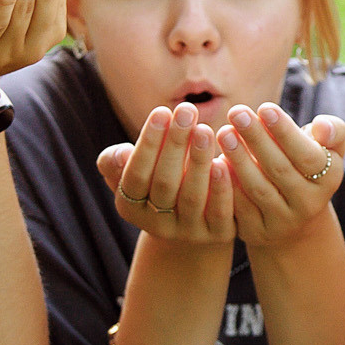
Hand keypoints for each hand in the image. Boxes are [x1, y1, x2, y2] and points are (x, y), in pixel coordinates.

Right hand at [97, 102, 234, 244]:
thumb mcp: (134, 169)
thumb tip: (121, 154)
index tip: (162, 111)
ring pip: (192, 197)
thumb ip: (117, 161)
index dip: (148, 144)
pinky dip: (222, 187)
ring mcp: (188, 233)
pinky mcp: (217, 235)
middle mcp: (157, 226)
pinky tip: (226, 161)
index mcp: (130, 207)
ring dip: (199, 161)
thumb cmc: (159, 178)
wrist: (193, 216)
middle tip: (187, 110)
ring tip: (205, 130)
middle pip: (165, 184)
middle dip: (176, 145)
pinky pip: (220, 212)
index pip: (136, 175)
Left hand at [221, 103, 344, 247]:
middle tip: (237, 112)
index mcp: (329, 179)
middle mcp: (309, 204)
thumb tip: (322, 127)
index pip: (308, 155)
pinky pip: (239, 208)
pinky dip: (227, 184)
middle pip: (280, 170)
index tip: (265, 107)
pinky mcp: (258, 233)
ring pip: (258, 189)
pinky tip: (215, 162)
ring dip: (239, 159)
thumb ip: (333, 131)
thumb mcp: (328, 148)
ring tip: (224, 132)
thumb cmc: (307, 165)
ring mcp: (283, 221)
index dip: (286, 132)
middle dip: (256, 138)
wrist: (295, 216)